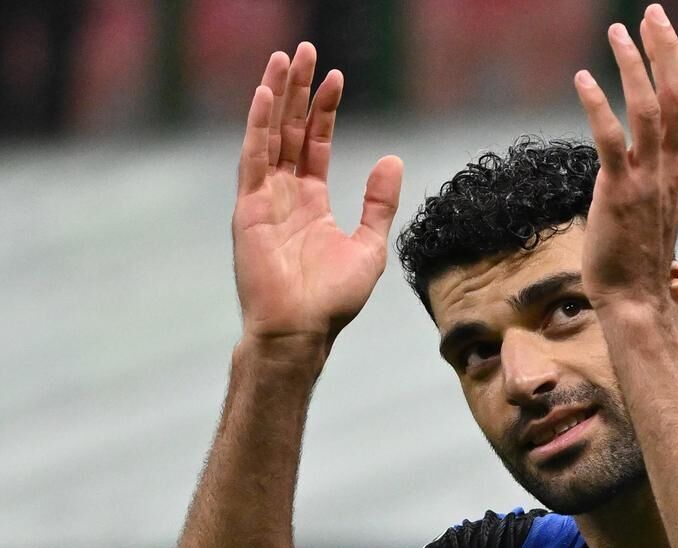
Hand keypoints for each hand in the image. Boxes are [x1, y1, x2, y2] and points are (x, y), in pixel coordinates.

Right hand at [231, 43, 402, 358]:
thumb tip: (393, 159)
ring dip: (275, 96)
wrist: (302, 329)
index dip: (324, 111)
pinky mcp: (248, 208)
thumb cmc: (333, 299)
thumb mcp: (370, 245)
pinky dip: (256, 126)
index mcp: (312, 202)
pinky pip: (253, 159)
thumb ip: (379, 203)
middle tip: (305, 51)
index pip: (316, 144)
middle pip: (290, 129)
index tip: (336, 78)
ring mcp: (264, 199)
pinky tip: (262, 94)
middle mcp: (285, 194)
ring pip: (270, 135)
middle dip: (298, 90)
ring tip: (284, 58)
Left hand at [574, 4, 677, 311]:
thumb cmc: (636, 262)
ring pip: (649, 108)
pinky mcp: (619, 194)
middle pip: (677, 95)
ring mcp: (647, 180)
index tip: (657, 36)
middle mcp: (670, 168)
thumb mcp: (653, 214)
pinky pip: (611, 139)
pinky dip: (599, 105)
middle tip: (651, 13)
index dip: (671, 66)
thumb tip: (636, 171)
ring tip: (616, 32)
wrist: (636, 300)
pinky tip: (584, 78)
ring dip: (633, 65)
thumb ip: (652, 184)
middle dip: (666, 50)